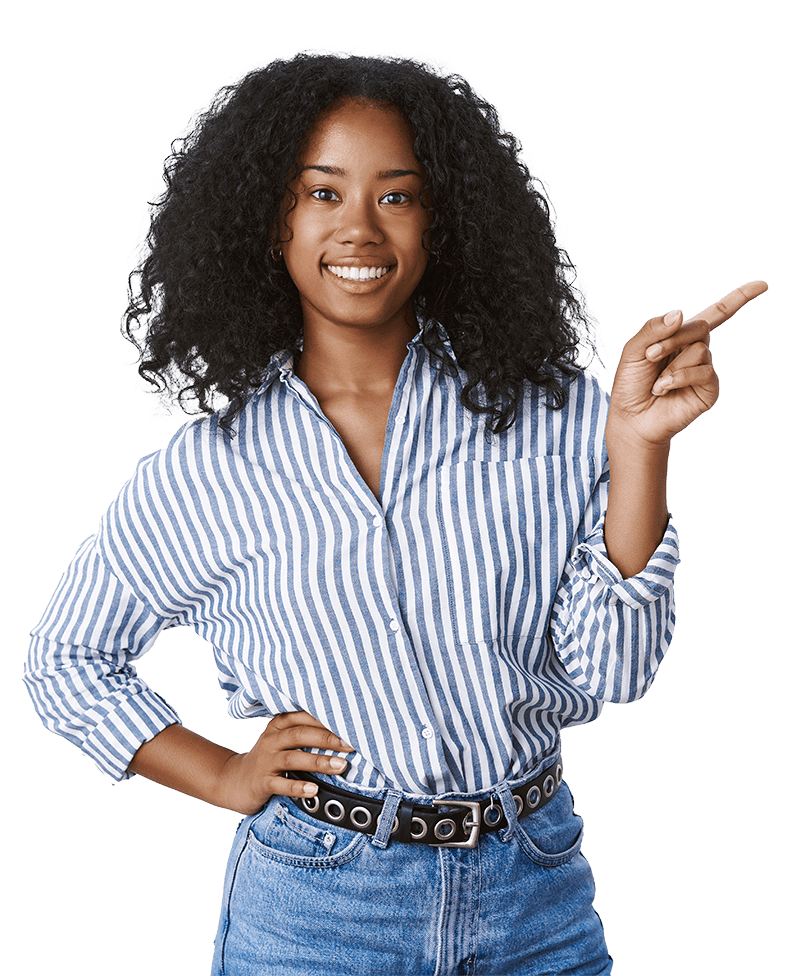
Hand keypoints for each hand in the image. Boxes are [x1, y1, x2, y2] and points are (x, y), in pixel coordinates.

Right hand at [216, 710, 353, 815]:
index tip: (349, 725)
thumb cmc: (268, 759)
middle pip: (300, 734)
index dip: (327, 720)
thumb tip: (342, 734)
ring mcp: (265, 761)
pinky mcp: (261, 782)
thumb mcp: (282, 740)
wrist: (234, 781)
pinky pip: (280, 784)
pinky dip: (298, 787)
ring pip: (293, 758)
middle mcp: (271, 740)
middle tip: (351, 745)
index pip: (304, 716)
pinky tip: (314, 790)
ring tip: (340, 766)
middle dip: (328, 738)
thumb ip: (305, 733)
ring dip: (318, 761)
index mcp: (279, 725)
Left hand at [606, 280, 767, 448]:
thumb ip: (653, 329)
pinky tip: (664, 388)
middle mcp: (696, 351)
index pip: (715, 314)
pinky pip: (704, 371)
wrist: (631, 418)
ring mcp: (704, 369)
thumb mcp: (634, 350)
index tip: (763, 285)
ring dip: (672, 365)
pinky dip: (680, 377)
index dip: (739, 298)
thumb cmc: (631, 384)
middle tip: (651, 356)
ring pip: (700, 350)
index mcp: (681, 337)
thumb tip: (681, 313)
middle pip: (701, 327)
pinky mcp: (708, 388)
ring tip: (657, 381)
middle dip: (673, 338)